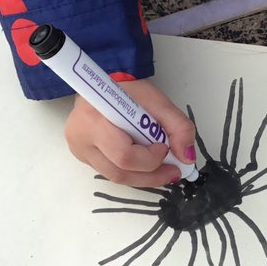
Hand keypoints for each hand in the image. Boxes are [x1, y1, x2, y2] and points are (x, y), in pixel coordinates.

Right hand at [64, 78, 196, 187]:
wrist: (104, 87)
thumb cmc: (128, 92)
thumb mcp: (158, 102)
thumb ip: (178, 126)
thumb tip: (186, 157)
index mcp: (95, 118)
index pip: (123, 154)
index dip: (149, 158)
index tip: (165, 147)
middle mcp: (80, 137)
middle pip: (119, 172)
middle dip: (151, 175)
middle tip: (173, 171)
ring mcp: (79, 149)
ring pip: (115, 177)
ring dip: (144, 178)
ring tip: (164, 171)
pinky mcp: (82, 156)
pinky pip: (111, 173)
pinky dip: (132, 173)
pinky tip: (145, 165)